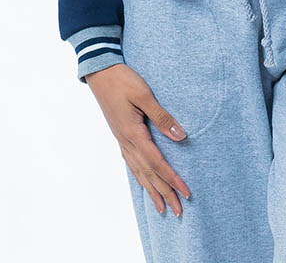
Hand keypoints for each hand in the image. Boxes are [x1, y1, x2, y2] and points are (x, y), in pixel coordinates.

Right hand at [84, 63, 191, 215]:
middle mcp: (127, 142)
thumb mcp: (144, 95)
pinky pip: (132, 163)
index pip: (157, 163)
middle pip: (149, 174)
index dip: (172, 179)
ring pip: (139, 172)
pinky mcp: (120, 135)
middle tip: (178, 212)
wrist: (100, 72)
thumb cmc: (123, 80)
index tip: (186, 192)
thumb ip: (162, 117)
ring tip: (161, 208)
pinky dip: (140, 177)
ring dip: (152, 190)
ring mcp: (122, 140)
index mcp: (133, 134)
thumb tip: (181, 136)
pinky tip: (143, 183)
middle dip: (164, 193)